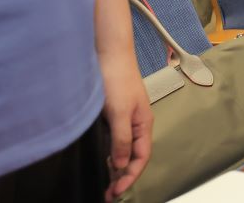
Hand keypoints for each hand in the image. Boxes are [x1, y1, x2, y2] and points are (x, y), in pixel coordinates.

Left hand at [100, 54, 151, 200]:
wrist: (109, 55)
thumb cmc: (118, 80)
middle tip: (108, 193)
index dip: (130, 176)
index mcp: (144, 124)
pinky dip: (108, 153)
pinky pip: (113, 140)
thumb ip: (121, 139)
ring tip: (104, 181)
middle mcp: (136, 124)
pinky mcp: (113, 114)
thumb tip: (120, 164)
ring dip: (115, 166)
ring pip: (123, 148)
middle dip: (123, 176)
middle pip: (133, 156)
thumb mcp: (120, 113)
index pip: (141, 158)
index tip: (116, 191)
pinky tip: (100, 158)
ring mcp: (125, 119)